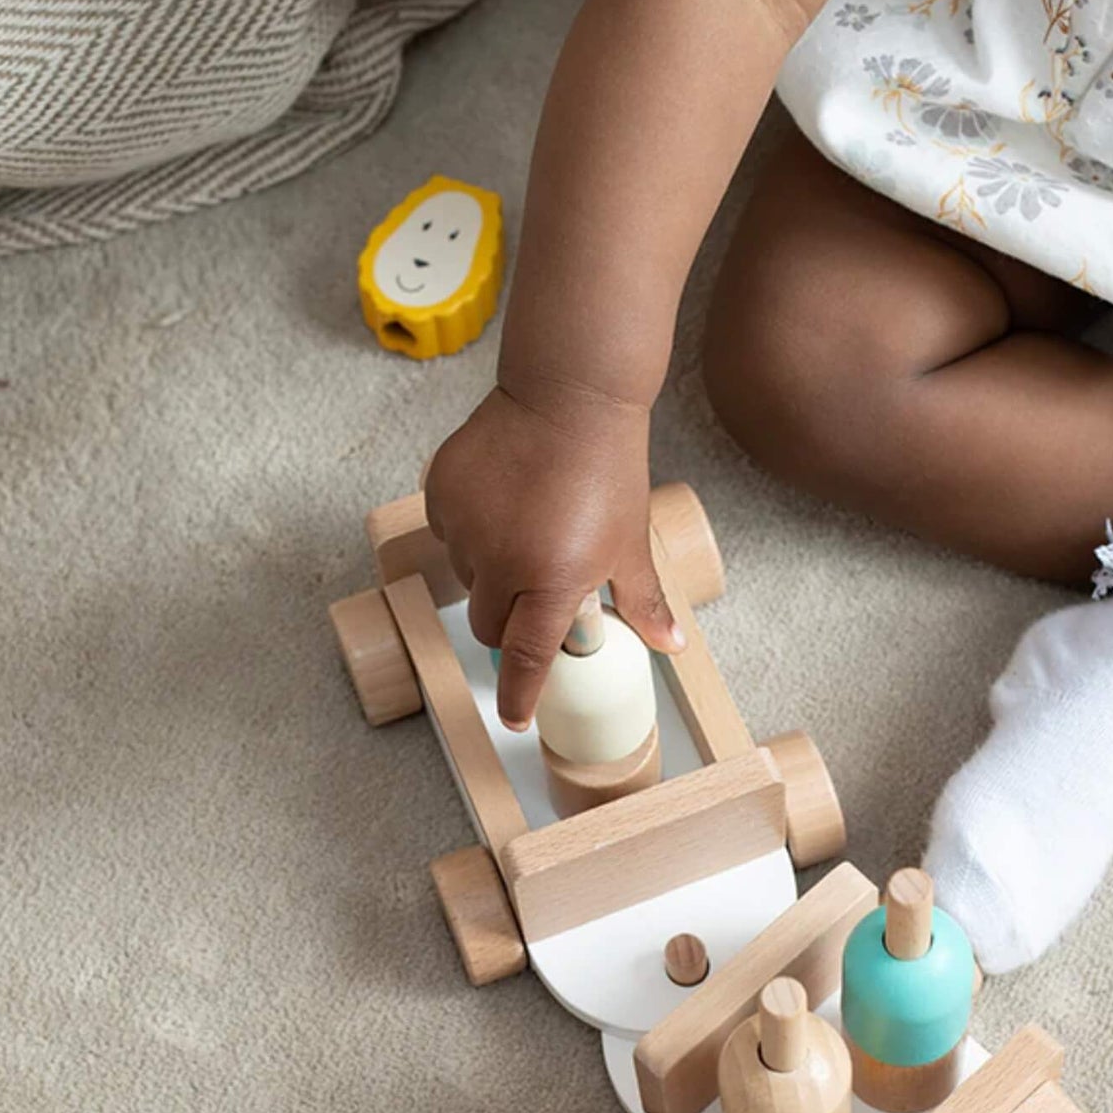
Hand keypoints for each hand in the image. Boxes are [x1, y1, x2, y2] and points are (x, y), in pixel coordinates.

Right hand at [423, 380, 683, 729]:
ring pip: (467, 580)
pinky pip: (448, 535)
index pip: (527, 658)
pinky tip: (502, 508)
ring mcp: (466, 527)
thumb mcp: (630, 542)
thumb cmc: (607, 468)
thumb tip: (672, 645)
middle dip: (508, 626)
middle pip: (489, 626)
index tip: (515, 717)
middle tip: (532, 600)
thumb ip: (642, 600)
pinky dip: (470, 535)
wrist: (571, 395)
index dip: (520, 694)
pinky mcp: (441, 493)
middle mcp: (501, 561)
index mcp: (551, 580)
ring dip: (490, 576)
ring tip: (526, 535)